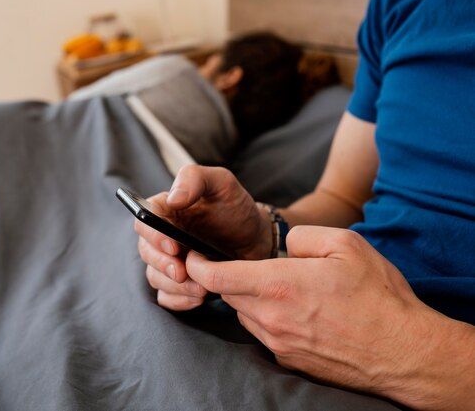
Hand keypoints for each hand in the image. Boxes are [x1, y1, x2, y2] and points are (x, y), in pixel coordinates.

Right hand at [135, 165, 271, 310]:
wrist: (258, 239)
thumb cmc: (237, 208)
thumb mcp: (222, 183)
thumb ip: (195, 179)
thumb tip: (172, 198)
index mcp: (166, 210)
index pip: (144, 221)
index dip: (153, 235)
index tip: (173, 246)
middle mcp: (162, 236)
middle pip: (146, 252)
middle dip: (162, 265)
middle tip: (183, 272)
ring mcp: (169, 261)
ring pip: (155, 277)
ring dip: (174, 286)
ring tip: (200, 288)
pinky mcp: (179, 282)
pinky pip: (166, 297)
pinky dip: (179, 301)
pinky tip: (198, 298)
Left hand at [186, 225, 474, 409]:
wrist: (403, 352)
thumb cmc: (378, 296)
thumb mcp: (346, 244)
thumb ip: (303, 236)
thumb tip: (284, 244)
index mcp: (279, 285)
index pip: (216, 277)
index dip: (197, 265)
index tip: (192, 256)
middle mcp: (270, 318)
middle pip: (228, 295)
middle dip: (229, 278)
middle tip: (248, 266)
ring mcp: (278, 342)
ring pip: (245, 315)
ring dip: (250, 299)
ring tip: (280, 287)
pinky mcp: (289, 360)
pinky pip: (264, 334)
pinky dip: (267, 319)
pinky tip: (296, 311)